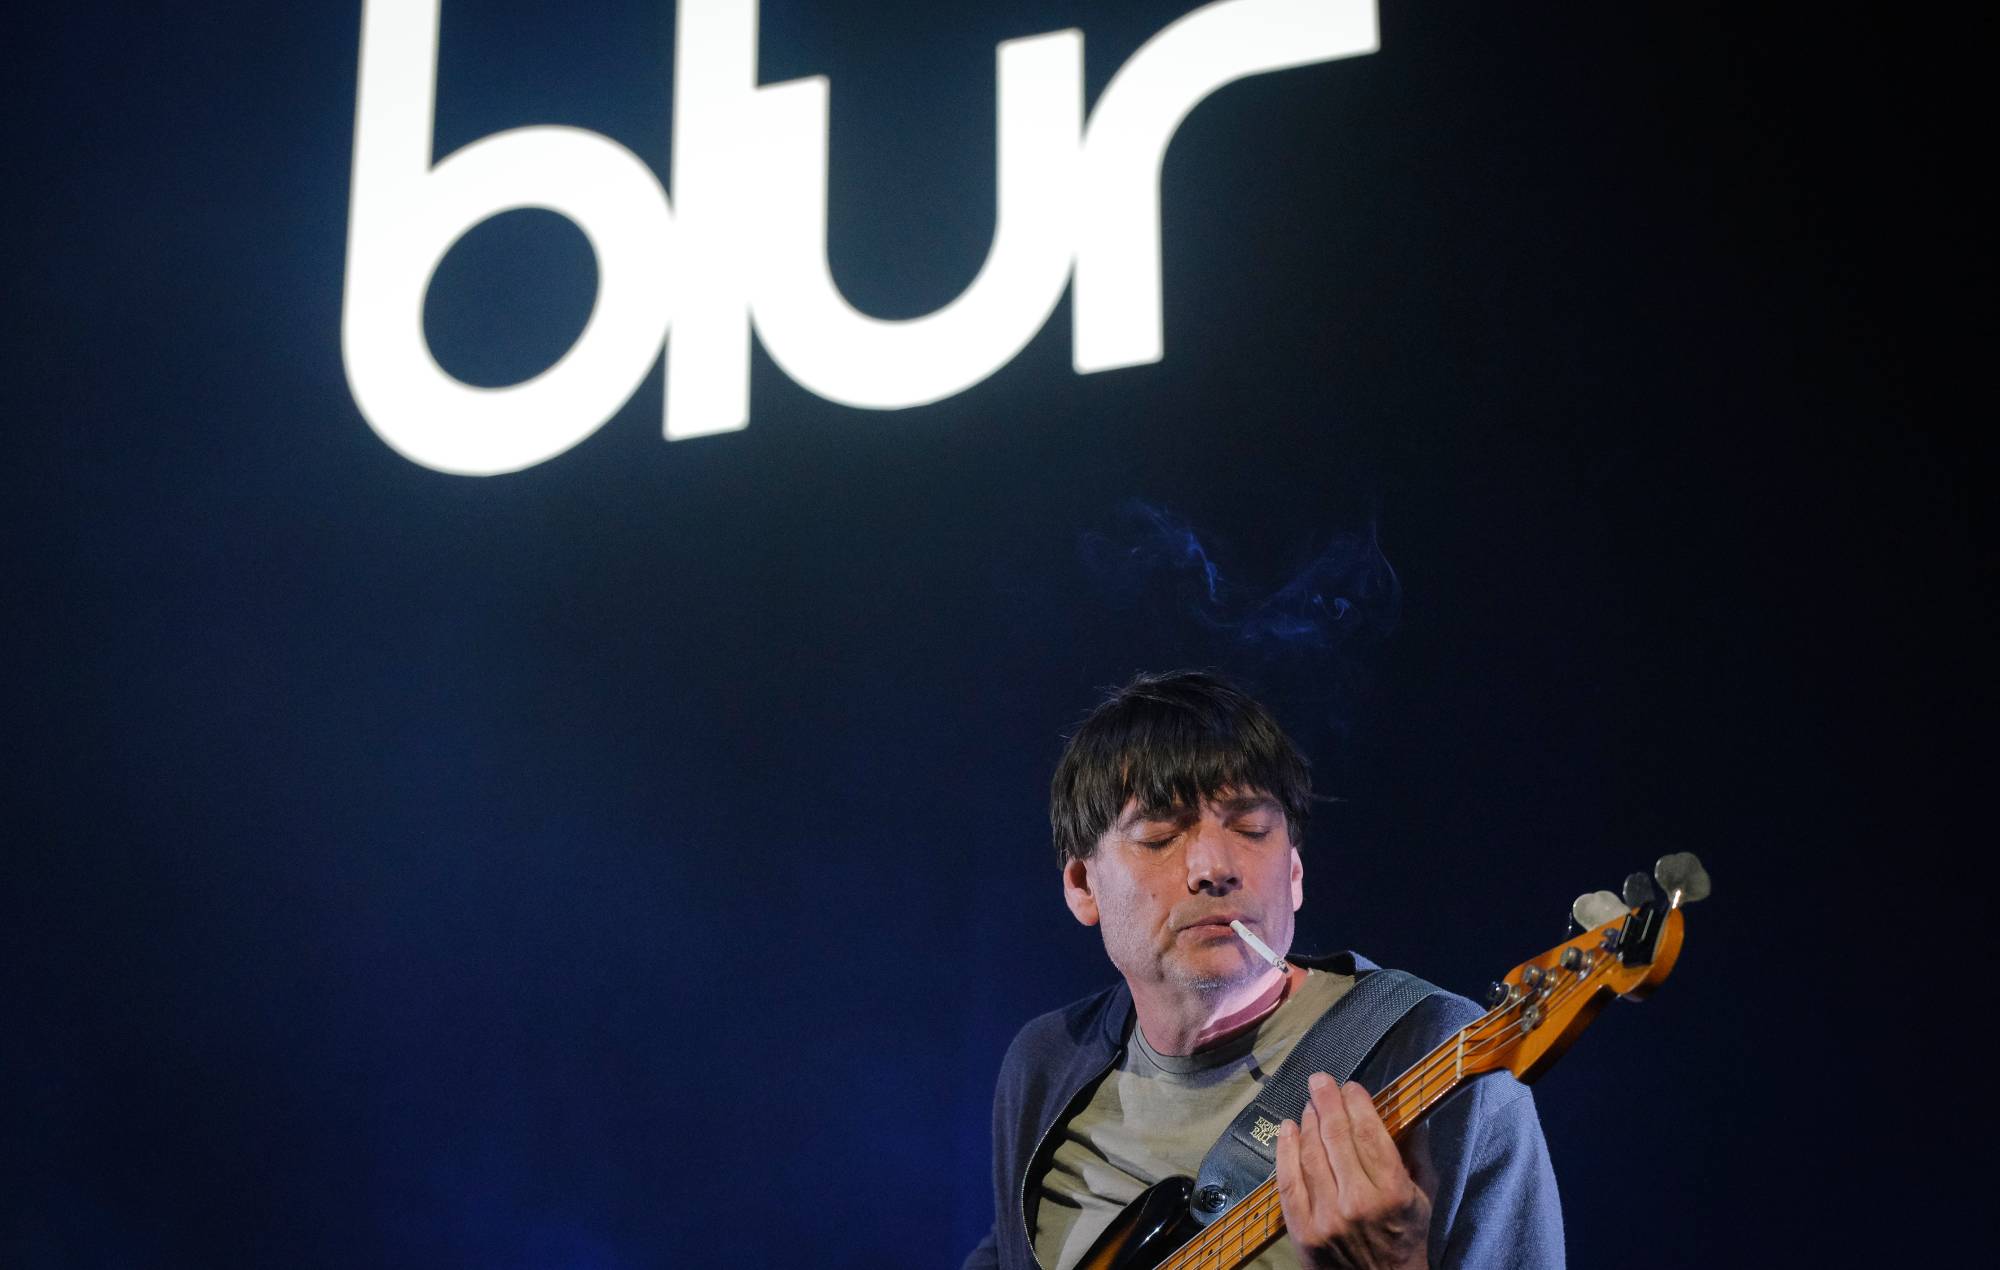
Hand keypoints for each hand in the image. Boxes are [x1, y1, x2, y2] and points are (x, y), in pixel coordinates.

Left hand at [1273, 1072, 1430, 1269]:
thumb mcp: (1424, 1199)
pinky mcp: (1302, 1229)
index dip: (1356, 1103)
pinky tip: (1287, 1129)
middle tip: (1320, 1080)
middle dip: (1326, 1101)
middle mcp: (1357, 1202)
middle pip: (1336, 1137)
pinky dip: (1285, 1150)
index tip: (1351, 1086)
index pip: (1368, 1133)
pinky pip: (1287, 1180)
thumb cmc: (1405, 1238)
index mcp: (1392, 1192)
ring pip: (1310, 1153)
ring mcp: (1325, 1217)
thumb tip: (1411, 1114)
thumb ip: (1418, 1155)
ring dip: (1307, 1122)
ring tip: (1309, 1105)